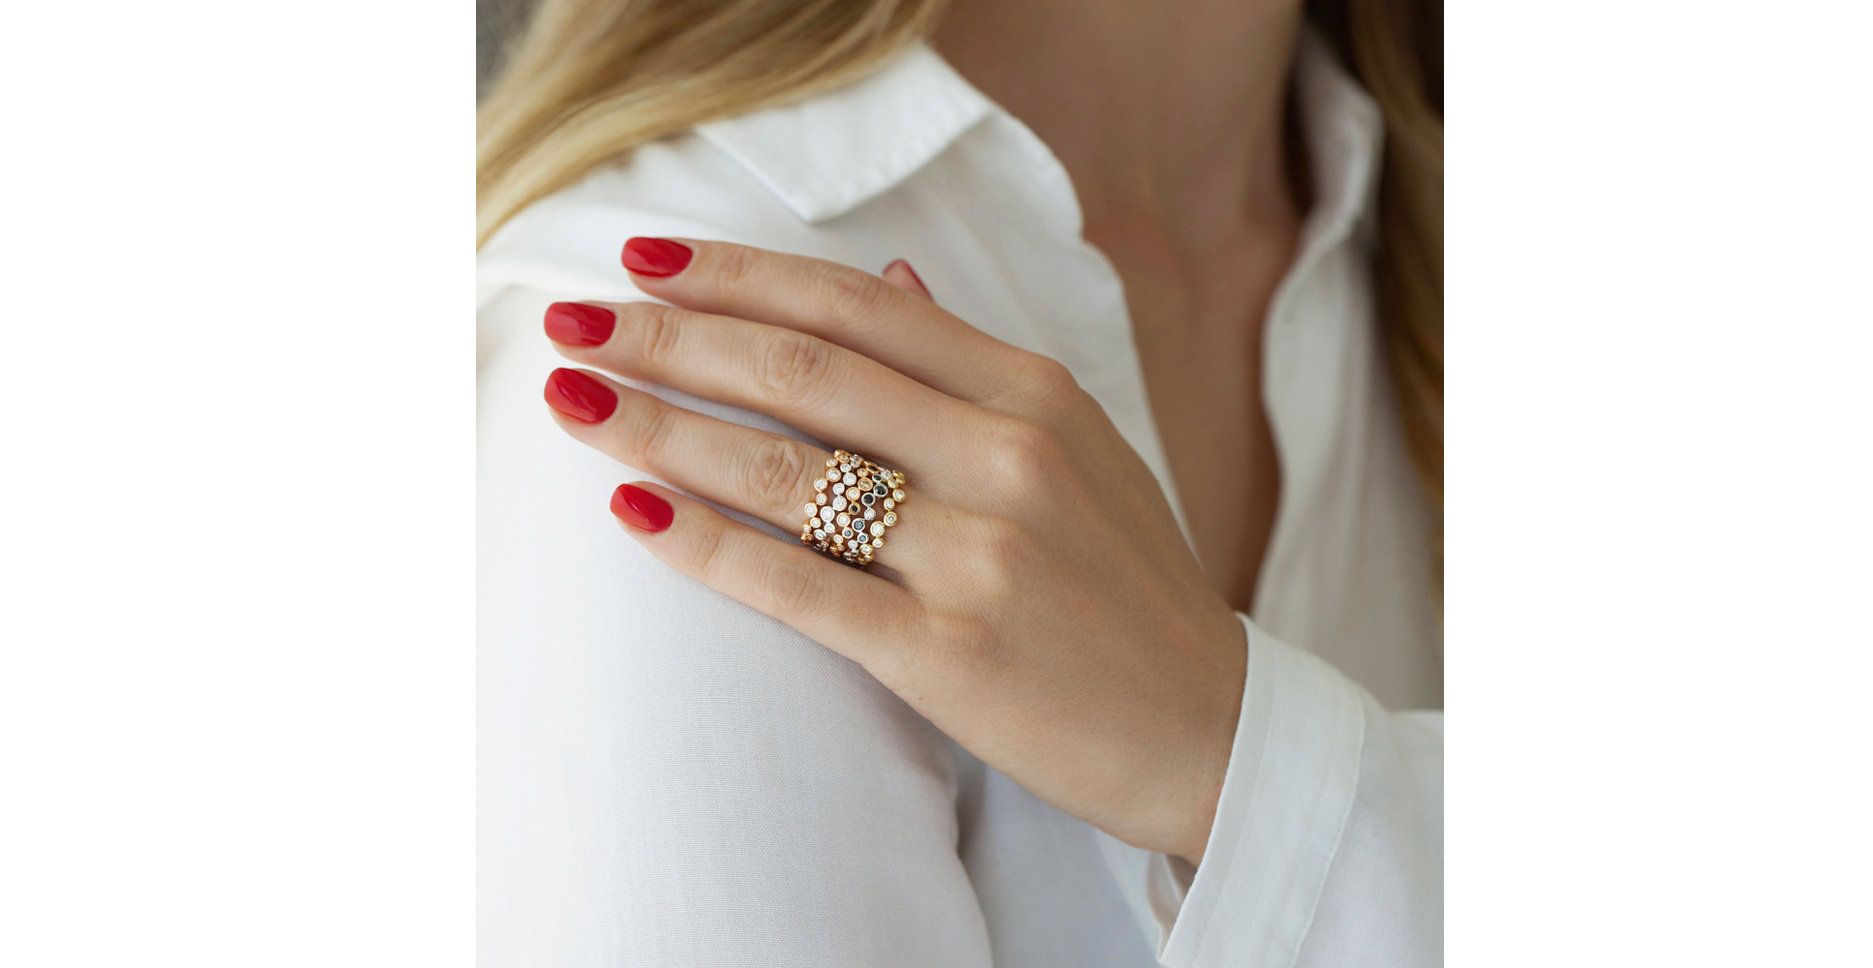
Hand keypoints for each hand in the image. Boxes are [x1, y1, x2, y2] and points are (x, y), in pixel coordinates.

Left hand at [540, 237, 1246, 863]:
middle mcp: (1007, 456)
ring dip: (660, 428)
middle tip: (574, 321)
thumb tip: (891, 281)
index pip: (854, 305)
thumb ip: (977, 366)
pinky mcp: (950, 654)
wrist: (1209, 729)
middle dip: (669, 337)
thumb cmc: (1129, 586)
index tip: (645, 257)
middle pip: (802, 369)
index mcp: (1034, 392)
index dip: (737, 274)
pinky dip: (705, 546)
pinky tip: (632, 513)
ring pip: (786, 469)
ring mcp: (981, 554)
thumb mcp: (1080, 447)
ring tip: (574, 400)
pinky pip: (799, 587)